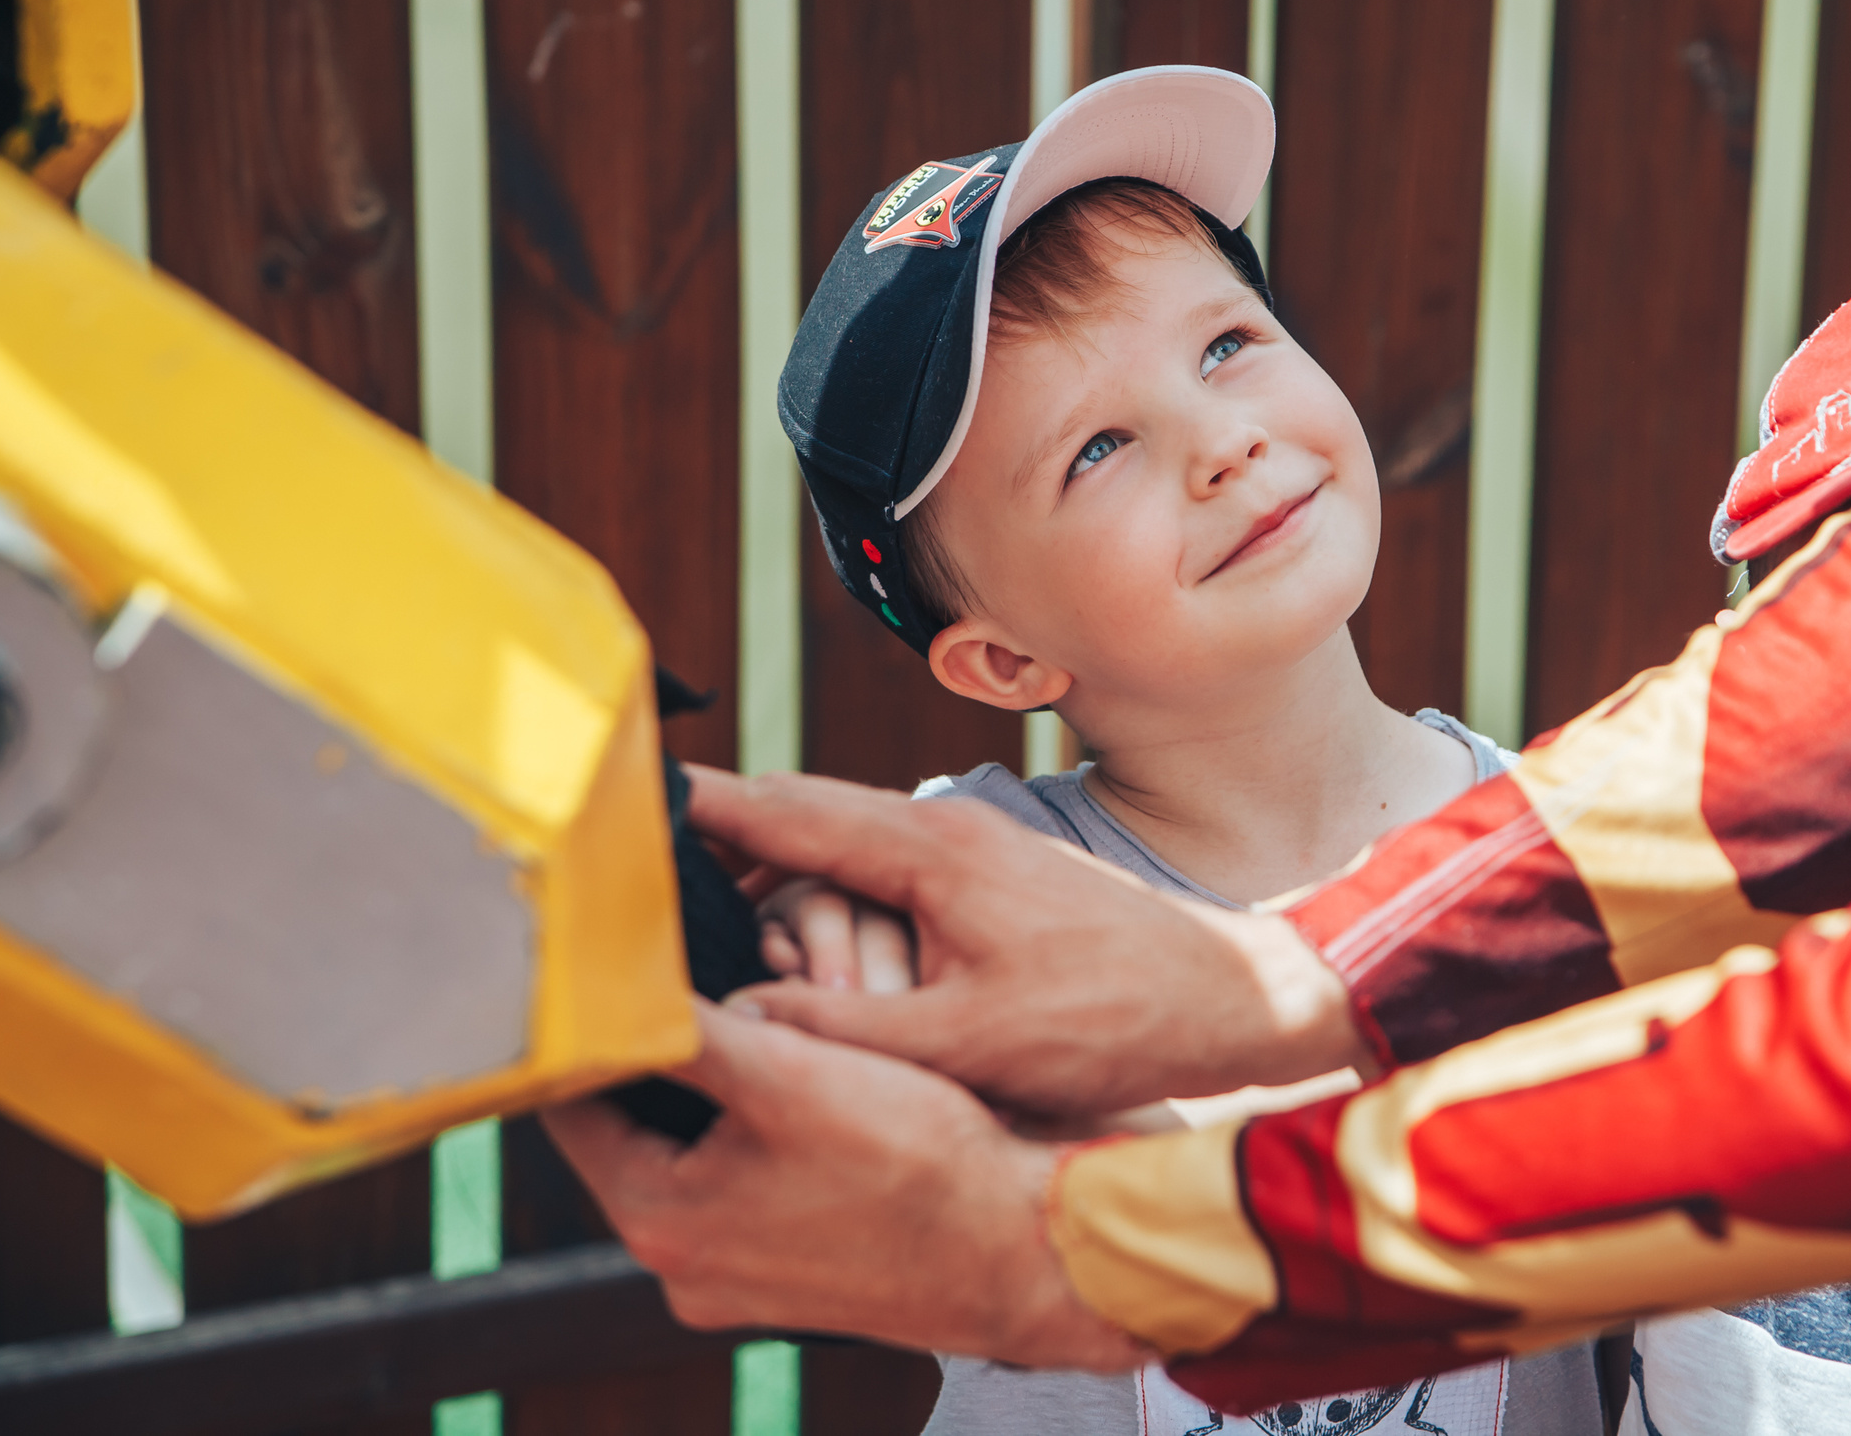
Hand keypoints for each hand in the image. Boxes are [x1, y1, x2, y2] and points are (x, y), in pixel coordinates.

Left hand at [543, 998, 1149, 1368]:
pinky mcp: (794, 1275)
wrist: (1021, 1249)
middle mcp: (684, 1266)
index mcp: (660, 1221)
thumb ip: (690, 1029)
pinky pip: (751, 1188)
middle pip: (637, 1134)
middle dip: (664, 1062)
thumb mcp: (793, 1071)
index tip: (600, 975)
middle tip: (687, 985)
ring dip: (721, 1096)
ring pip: (700, 1157)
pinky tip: (811, 1088)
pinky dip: (766, 1136)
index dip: (589, 1035)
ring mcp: (740, 1280)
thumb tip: (616, 986)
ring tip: (759, 1026)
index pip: (575, 1110)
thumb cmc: (916, 1164)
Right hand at [684, 767, 1372, 1116]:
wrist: (1230, 999)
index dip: (696, 809)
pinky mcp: (989, 876)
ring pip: (839, 840)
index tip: (619, 810)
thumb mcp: (970, 1042)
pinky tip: (798, 935)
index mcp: (929, 850)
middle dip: (717, 843)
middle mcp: (944, 829)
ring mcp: (969, 846)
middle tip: (635, 878)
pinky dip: (825, 889)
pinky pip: (879, 866)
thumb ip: (851, 1030)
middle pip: (799, 815)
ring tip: (696, 912)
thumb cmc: (1113, 1019)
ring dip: (771, 870)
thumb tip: (743, 1022)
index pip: (783, 810)